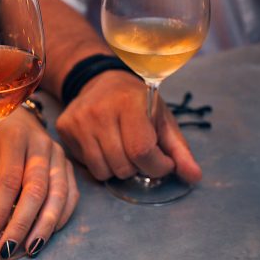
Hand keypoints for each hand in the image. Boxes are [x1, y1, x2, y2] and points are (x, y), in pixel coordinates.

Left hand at [0, 106, 79, 257]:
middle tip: (8, 248)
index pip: (9, 180)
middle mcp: (42, 147)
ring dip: (44, 226)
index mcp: (16, 139)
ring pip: (58, 195)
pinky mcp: (70, 167)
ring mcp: (60, 157)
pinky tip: (46, 234)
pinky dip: (59, 218)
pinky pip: (71, 196)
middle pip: (36, 190)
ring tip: (30, 248)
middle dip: (22, 224)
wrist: (22, 117)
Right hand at [55, 70, 201, 182]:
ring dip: (119, 169)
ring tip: (123, 150)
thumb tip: (194, 177)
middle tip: (140, 153)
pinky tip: (105, 147)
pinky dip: (101, 165)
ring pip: (104, 171)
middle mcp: (100, 110)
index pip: (142, 150)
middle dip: (138, 168)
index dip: (157, 165)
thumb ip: (179, 151)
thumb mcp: (163, 120)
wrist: (101, 82)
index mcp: (129, 103)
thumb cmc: (138, 103)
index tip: (163, 162)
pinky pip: (88, 168)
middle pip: (123, 165)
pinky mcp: (64, 129)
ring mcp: (79, 120)